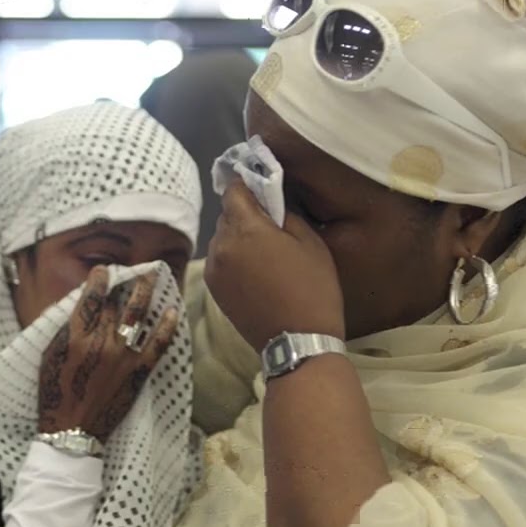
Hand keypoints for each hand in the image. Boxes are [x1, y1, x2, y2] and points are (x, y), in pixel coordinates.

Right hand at [38, 268, 179, 441]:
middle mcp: (101, 342)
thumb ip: (66, 330)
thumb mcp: (50, 356)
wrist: (72, 431)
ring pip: (138, 316)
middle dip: (125, 284)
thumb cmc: (55, 393)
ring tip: (154, 275)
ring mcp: (123, 357)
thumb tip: (81, 307)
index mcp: (76, 337)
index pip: (91, 299)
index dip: (99, 280)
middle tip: (135, 270)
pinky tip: (173, 311)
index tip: (104, 271)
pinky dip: (167, 326)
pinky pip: (158, 344)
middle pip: (115, 305)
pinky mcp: (138, 372)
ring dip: (146, 292)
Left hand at [204, 180, 344, 352]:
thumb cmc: (312, 288)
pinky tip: (255, 272)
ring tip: (264, 253)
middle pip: (226, 215)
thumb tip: (269, 202)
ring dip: (238, 238)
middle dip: (245, 213)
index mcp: (244, 229)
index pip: (233, 190)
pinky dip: (232, 258)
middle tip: (270, 224)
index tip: (261, 187)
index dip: (247, 184)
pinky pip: (220, 261)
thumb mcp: (310, 242)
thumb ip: (285, 213)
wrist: (298, 342)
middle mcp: (220, 246)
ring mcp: (213, 270)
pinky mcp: (213, 290)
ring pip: (221, 239)